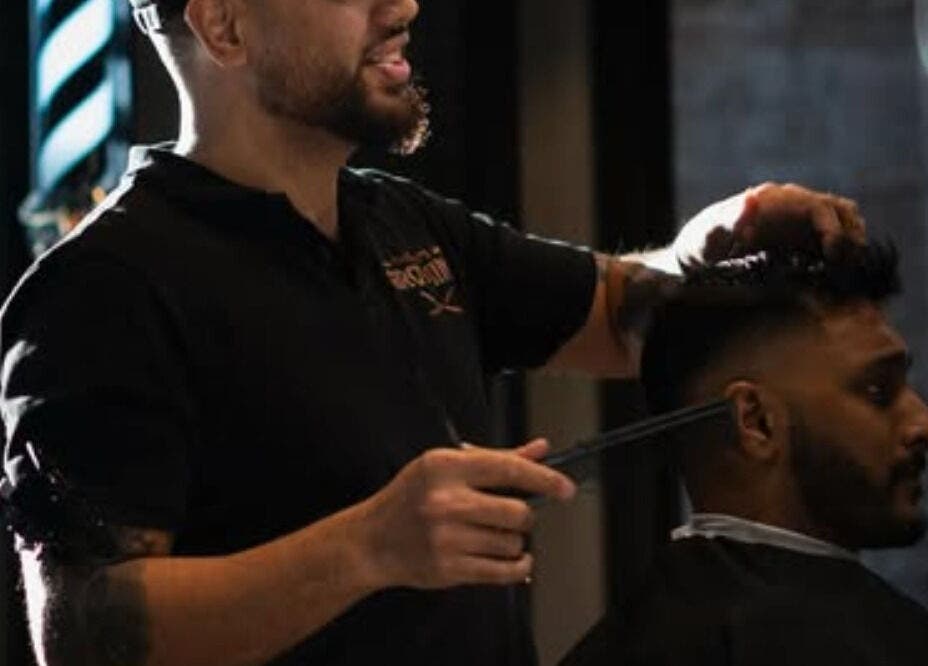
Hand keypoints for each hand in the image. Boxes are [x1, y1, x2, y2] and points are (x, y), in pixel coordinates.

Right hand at [358, 438, 574, 589]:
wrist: (371, 541)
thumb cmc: (410, 499)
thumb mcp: (446, 467)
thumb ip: (496, 459)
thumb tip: (540, 450)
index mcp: (445, 467)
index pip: (507, 468)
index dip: (544, 479)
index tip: (564, 488)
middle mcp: (445, 501)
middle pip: (517, 512)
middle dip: (524, 516)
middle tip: (514, 516)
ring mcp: (445, 538)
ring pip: (512, 543)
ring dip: (513, 542)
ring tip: (493, 536)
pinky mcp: (448, 569)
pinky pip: (502, 571)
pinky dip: (518, 567)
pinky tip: (516, 561)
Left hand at [673, 182, 865, 265]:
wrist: (698, 254)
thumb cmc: (702, 243)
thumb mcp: (711, 234)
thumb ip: (731, 218)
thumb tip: (751, 198)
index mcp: (775, 199)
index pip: (819, 207)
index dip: (833, 229)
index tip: (832, 255)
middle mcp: (792, 205)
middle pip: (840, 210)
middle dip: (850, 235)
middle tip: (846, 267)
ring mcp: (797, 221)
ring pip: (842, 221)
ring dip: (851, 242)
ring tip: (845, 271)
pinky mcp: (799, 238)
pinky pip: (831, 239)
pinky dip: (840, 253)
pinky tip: (836, 275)